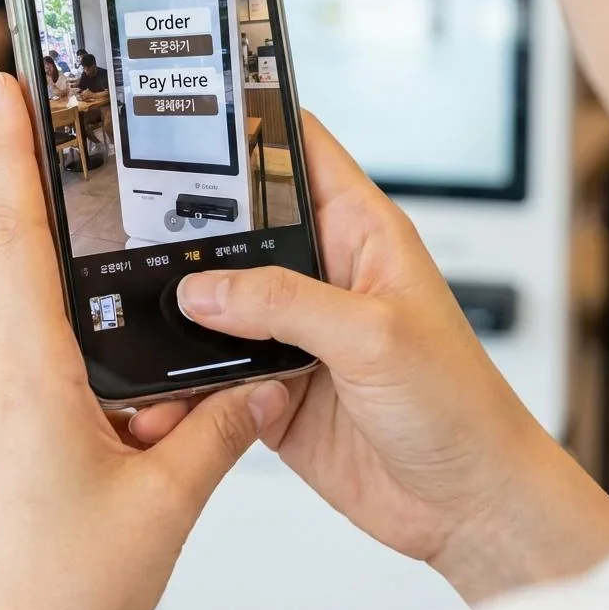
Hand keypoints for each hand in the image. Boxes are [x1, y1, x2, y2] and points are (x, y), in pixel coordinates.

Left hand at [0, 71, 290, 609]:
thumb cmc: (57, 592)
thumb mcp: (163, 499)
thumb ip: (219, 429)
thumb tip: (259, 383)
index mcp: (26, 370)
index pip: (16, 231)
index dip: (11, 150)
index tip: (5, 88)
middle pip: (39, 268)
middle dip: (82, 237)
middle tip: (110, 187)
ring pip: (54, 326)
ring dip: (103, 328)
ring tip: (152, 379)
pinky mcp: (2, 429)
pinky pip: (52, 368)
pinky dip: (98, 369)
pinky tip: (141, 414)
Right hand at [132, 114, 608, 604]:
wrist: (469, 504)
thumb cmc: (461, 404)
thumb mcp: (374, 336)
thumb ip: (285, 304)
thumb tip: (204, 288)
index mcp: (361, 232)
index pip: (304, 150)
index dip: (259, 121)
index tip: (201, 105)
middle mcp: (323, 274)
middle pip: (246, 225)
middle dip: (198, 221)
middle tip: (138, 212)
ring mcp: (296, 329)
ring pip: (222, 298)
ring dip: (188, 303)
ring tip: (141, 292)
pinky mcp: (274, 384)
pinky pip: (217, 365)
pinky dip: (189, 370)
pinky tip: (167, 372)